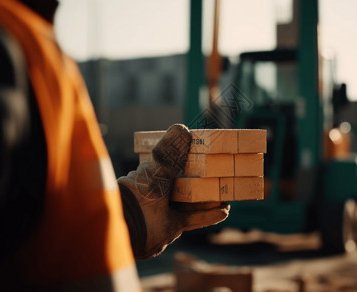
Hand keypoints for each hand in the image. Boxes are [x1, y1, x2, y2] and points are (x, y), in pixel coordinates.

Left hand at [118, 124, 229, 258]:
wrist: (129, 229)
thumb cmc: (139, 194)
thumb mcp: (156, 169)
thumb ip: (170, 151)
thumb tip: (184, 128)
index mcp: (152, 173)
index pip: (173, 161)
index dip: (190, 157)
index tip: (208, 153)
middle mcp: (159, 191)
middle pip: (186, 183)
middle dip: (204, 180)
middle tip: (222, 175)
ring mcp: (165, 209)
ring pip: (192, 202)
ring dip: (210, 199)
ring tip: (227, 195)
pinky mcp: (172, 226)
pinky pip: (193, 219)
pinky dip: (209, 216)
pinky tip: (224, 211)